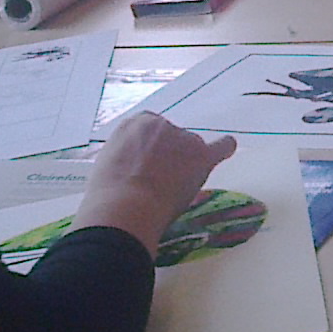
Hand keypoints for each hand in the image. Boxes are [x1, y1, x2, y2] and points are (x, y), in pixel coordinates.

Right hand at [71, 113, 236, 257]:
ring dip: (185, 164)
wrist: (124, 207)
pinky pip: (221, 146)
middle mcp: (162, 124)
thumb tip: (137, 165)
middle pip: (172, 140)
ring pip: (191, 150)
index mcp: (134, 124)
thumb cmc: (107, 195)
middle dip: (167, 159)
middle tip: (154, 184)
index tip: (143, 168)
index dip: (148, 152)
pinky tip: (225, 150)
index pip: (149, 132)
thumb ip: (127, 155)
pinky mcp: (202, 155)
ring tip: (169, 190)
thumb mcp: (107, 163)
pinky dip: (223, 149)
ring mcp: (184, 138)